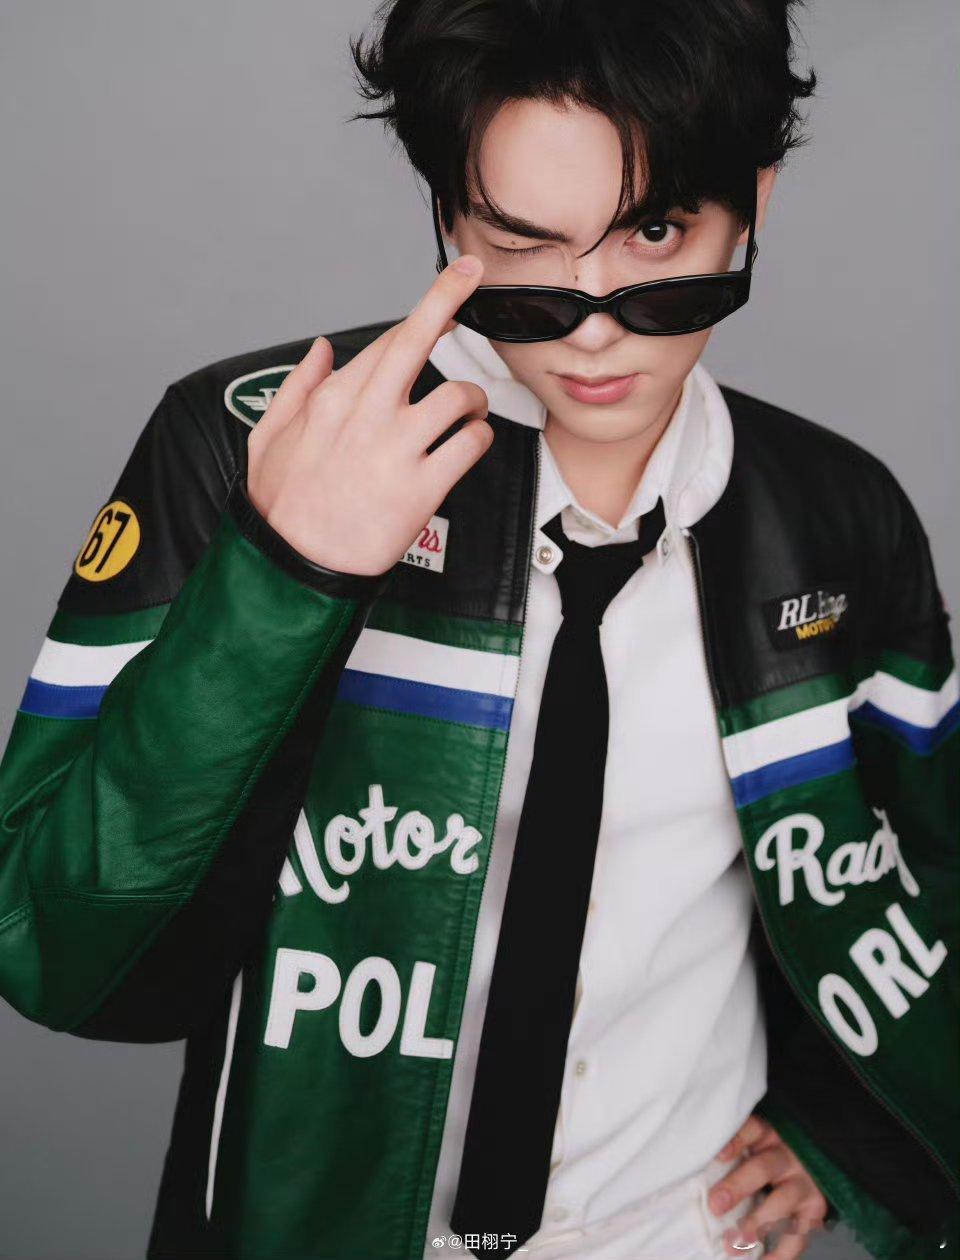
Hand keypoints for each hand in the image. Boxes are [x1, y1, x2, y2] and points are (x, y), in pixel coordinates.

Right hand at [246, 255, 491, 575]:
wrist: (294, 566)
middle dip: (447, 297)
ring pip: (457, 396)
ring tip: (469, 413)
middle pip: (415, 340)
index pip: (385, 342)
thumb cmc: (282, 508)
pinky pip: (471, 445)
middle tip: (471, 275)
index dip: (422, 318)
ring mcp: (396, 449)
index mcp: (330, 400)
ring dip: (473, 401)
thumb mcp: (268, 438)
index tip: (445, 298)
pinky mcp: (422, 487)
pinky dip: (479, 440)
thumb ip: (297, 388)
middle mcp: (366, 415)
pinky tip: (469, 446)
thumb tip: (321, 349)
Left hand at [708, 1113, 828, 1257]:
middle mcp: (787, 1157)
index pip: (751, 1131)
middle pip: (763, 1168)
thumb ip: (732, 1155)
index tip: (718, 1156)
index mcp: (767, 1135)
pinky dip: (780, 1254)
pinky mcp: (814, 1211)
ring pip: (783, 1201)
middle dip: (738, 1188)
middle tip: (716, 1206)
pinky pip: (799, 1235)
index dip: (735, 1142)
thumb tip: (694, 1174)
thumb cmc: (766, 1157)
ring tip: (737, 1240)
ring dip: (758, 1223)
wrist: (809, 1168)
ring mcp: (803, 1184)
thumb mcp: (754, 1145)